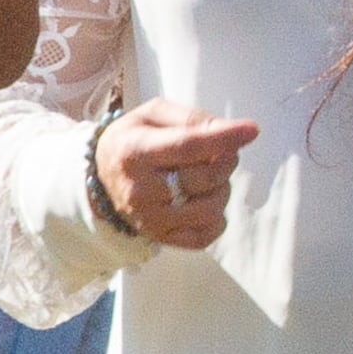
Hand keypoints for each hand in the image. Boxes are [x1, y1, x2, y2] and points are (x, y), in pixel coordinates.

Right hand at [95, 100, 259, 249]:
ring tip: (205, 178)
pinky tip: (200, 201)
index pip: (186, 146)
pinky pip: (209, 233)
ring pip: (211, 208)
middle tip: (218, 151)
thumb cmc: (134, 140)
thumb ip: (190, 118)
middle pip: (205, 177)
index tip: (251, 130)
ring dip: (220, 189)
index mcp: (134, 151)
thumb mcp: (151, 115)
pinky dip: (215, 218)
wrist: (100, 179)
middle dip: (225, 160)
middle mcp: (139, 189)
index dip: (223, 138)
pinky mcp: (162, 238)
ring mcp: (150, 218)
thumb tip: (229, 131)